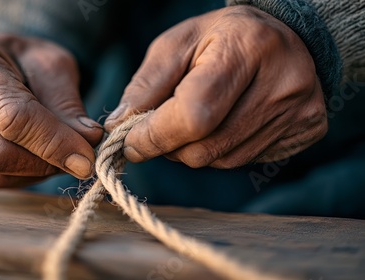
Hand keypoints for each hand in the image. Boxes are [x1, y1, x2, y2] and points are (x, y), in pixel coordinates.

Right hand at [0, 34, 102, 187]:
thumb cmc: (26, 62)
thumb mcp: (52, 66)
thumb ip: (68, 103)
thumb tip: (87, 141)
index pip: (11, 117)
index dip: (53, 142)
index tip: (87, 158)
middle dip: (47, 162)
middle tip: (81, 158)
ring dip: (39, 171)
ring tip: (59, 150)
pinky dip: (24, 177)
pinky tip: (37, 156)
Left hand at [105, 6, 326, 167]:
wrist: (281, 35)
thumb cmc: (220, 38)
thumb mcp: (177, 45)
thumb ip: (146, 85)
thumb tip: (117, 126)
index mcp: (247, 48)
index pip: (195, 114)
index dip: (155, 136)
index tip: (129, 143)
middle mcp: (282, 82)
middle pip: (206, 147)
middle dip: (170, 146)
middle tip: (159, 129)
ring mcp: (300, 110)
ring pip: (223, 160)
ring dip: (194, 150)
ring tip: (195, 120)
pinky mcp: (307, 130)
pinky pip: (246, 161)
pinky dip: (221, 150)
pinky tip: (224, 123)